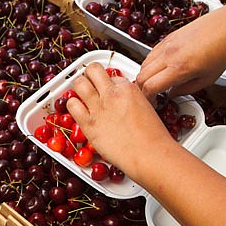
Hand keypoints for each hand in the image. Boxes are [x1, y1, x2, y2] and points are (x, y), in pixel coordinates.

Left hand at [66, 63, 172, 178]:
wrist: (149, 155)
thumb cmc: (153, 137)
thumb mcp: (146, 108)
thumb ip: (132, 100)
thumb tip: (124, 102)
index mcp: (128, 89)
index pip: (112, 75)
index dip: (109, 82)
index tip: (108, 89)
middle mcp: (112, 95)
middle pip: (93, 70)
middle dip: (90, 75)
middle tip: (90, 84)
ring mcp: (99, 108)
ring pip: (79, 83)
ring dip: (79, 87)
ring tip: (81, 94)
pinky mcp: (89, 124)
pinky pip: (72, 105)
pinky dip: (72, 105)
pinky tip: (77, 110)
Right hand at [136, 10, 225, 99]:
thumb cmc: (224, 50)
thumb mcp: (208, 79)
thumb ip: (186, 90)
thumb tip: (171, 94)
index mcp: (179, 67)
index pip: (150, 87)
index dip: (148, 99)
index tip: (152, 103)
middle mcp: (169, 54)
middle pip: (141, 75)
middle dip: (143, 89)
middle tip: (151, 95)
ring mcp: (166, 44)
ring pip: (143, 63)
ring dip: (145, 75)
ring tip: (155, 82)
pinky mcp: (167, 36)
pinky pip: (150, 53)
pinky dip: (150, 63)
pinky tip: (159, 68)